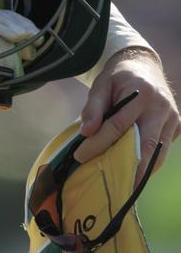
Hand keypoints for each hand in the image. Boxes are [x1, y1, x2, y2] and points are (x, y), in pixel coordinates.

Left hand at [75, 47, 180, 184]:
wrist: (144, 65)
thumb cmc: (120, 76)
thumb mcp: (102, 84)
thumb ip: (94, 106)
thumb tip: (86, 132)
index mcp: (142, 92)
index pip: (118, 125)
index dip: (99, 142)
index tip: (81, 155)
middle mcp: (161, 106)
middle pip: (146, 144)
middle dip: (131, 168)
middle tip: (115, 187)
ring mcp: (173, 117)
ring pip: (159, 152)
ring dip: (143, 170)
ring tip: (125, 186)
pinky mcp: (177, 126)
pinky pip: (163, 149)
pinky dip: (150, 162)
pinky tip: (136, 172)